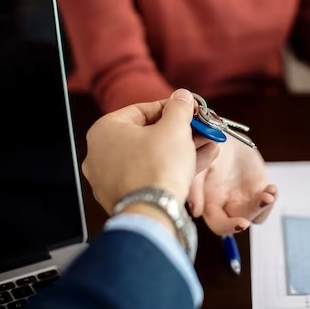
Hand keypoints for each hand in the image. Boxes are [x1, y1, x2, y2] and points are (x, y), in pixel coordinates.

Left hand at [82, 88, 219, 213]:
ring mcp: (111, 178)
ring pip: (153, 156)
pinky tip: (202, 160)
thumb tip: (182, 96)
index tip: (190, 109)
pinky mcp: (124, 196)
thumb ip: (179, 107)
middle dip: (181, 131)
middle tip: (201, 128)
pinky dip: (174, 167)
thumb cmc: (158, 166)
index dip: (172, 107)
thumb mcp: (174, 127)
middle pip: (148, 135)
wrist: (153, 212)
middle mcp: (101, 154)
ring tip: (209, 144)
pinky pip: (151, 175)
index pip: (142, 110)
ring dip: (183, 149)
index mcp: (105, 130)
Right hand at [188, 136, 277, 234]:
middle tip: (263, 200)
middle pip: (240, 222)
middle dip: (253, 213)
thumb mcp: (198, 164)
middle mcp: (227, 205)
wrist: (222, 136)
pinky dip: (272, 197)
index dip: (229, 227)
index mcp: (210, 203)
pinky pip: (267, 201)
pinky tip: (272, 188)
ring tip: (269, 194)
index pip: (219, 225)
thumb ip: (195, 187)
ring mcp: (244, 198)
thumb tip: (196, 212)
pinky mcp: (258, 189)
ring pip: (257, 215)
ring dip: (265, 207)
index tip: (241, 224)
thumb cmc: (205, 148)